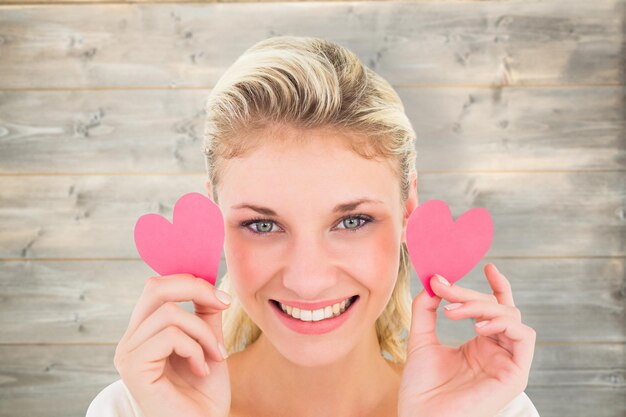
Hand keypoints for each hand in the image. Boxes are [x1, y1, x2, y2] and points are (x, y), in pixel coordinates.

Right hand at [114, 274, 230, 416]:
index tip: (222, 297)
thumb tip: (211, 286)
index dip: (190, 281)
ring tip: (214, 357)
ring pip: (170, 313)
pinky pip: (170, 336)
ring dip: (203, 333)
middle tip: (223, 304)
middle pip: (155, 288)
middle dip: (195, 288)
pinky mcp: (134, 368)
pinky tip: (201, 370)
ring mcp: (128, 353)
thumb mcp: (209, 345)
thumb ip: (205, 316)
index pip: (158, 287)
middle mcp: (131, 340)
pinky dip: (195, 349)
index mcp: (145, 332)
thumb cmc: (203, 396)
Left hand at [398, 263, 535, 416]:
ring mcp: (507, 362)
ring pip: (511, 316)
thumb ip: (426, 310)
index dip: (496, 286)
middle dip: (469, 293)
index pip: (495, 309)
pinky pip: (523, 336)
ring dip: (482, 306)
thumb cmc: (421, 388)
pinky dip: (503, 323)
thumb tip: (433, 283)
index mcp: (479, 345)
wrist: (421, 416)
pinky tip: (477, 326)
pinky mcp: (516, 374)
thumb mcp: (420, 340)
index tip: (488, 265)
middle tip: (443, 287)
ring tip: (454, 311)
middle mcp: (496, 352)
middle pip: (497, 308)